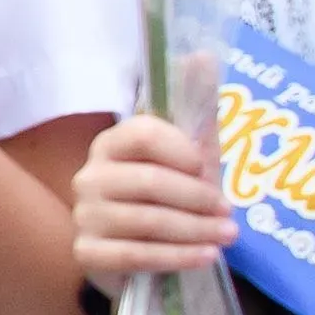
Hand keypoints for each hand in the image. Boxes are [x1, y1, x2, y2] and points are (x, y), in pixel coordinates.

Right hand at [71, 111, 237, 285]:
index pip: (143, 134)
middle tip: (229, 211)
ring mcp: (85, 216)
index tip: (206, 166)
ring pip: (147, 221)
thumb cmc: (170, 197)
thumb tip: (203, 57)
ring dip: (195, 230)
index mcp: (111, 144)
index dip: (181, 149)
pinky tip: (205, 256)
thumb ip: (198, 115)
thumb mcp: (188, 159)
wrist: (141, 249)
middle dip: (197, 198)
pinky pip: (135, 256)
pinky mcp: (87, 254)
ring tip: (227, 236)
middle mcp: (89, 177)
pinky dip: (176, 258)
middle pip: (149, 181)